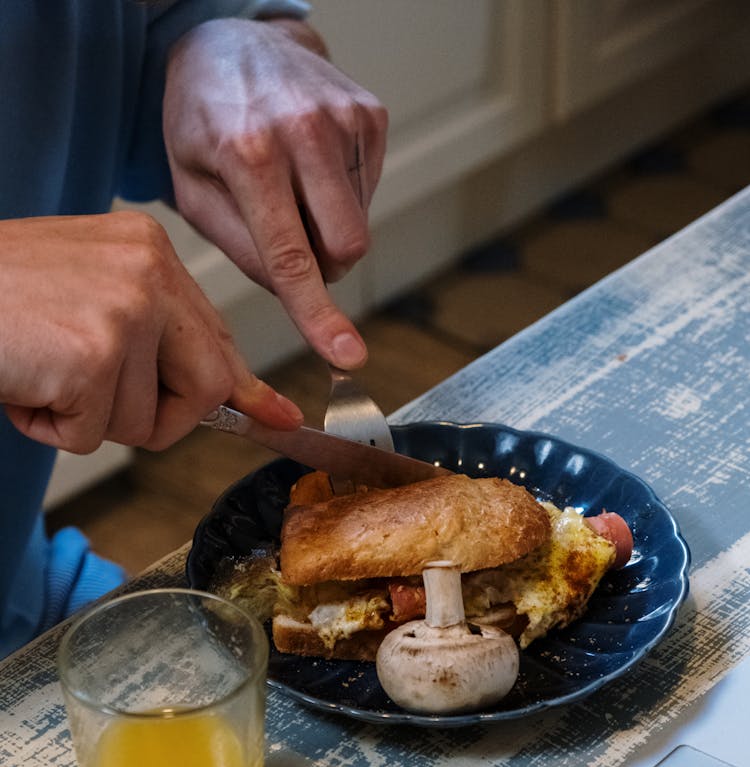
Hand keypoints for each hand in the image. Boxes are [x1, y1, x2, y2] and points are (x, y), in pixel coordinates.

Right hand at [0, 212, 302, 453]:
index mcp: (148, 251)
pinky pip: (93, 436)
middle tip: (97, 403)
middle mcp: (148, 271)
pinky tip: (23, 383)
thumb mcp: (85, 297)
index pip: (218, 336)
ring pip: (145, 421)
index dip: (246, 390)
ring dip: (87, 420)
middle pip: (207, 387)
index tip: (283, 419)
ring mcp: (125, 310)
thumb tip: (234, 397)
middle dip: (161, 420)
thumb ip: (152, 337)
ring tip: (38, 371)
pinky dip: (50, 428)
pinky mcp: (93, 354)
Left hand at [163, 17, 387, 368]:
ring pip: (358, 226)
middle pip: (344, 249)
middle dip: (322, 266)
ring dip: (328, 228)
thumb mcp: (191, 188)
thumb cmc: (204, 119)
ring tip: (291, 185)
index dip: (318, 314)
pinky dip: (341, 196)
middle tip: (287, 237)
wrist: (234, 37)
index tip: (347, 355)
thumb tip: (292, 291)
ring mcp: (344, 119)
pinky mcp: (370, 115)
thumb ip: (239, 248)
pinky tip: (312, 164)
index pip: (292, 256)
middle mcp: (304, 131)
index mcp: (249, 154)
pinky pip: (369, 193)